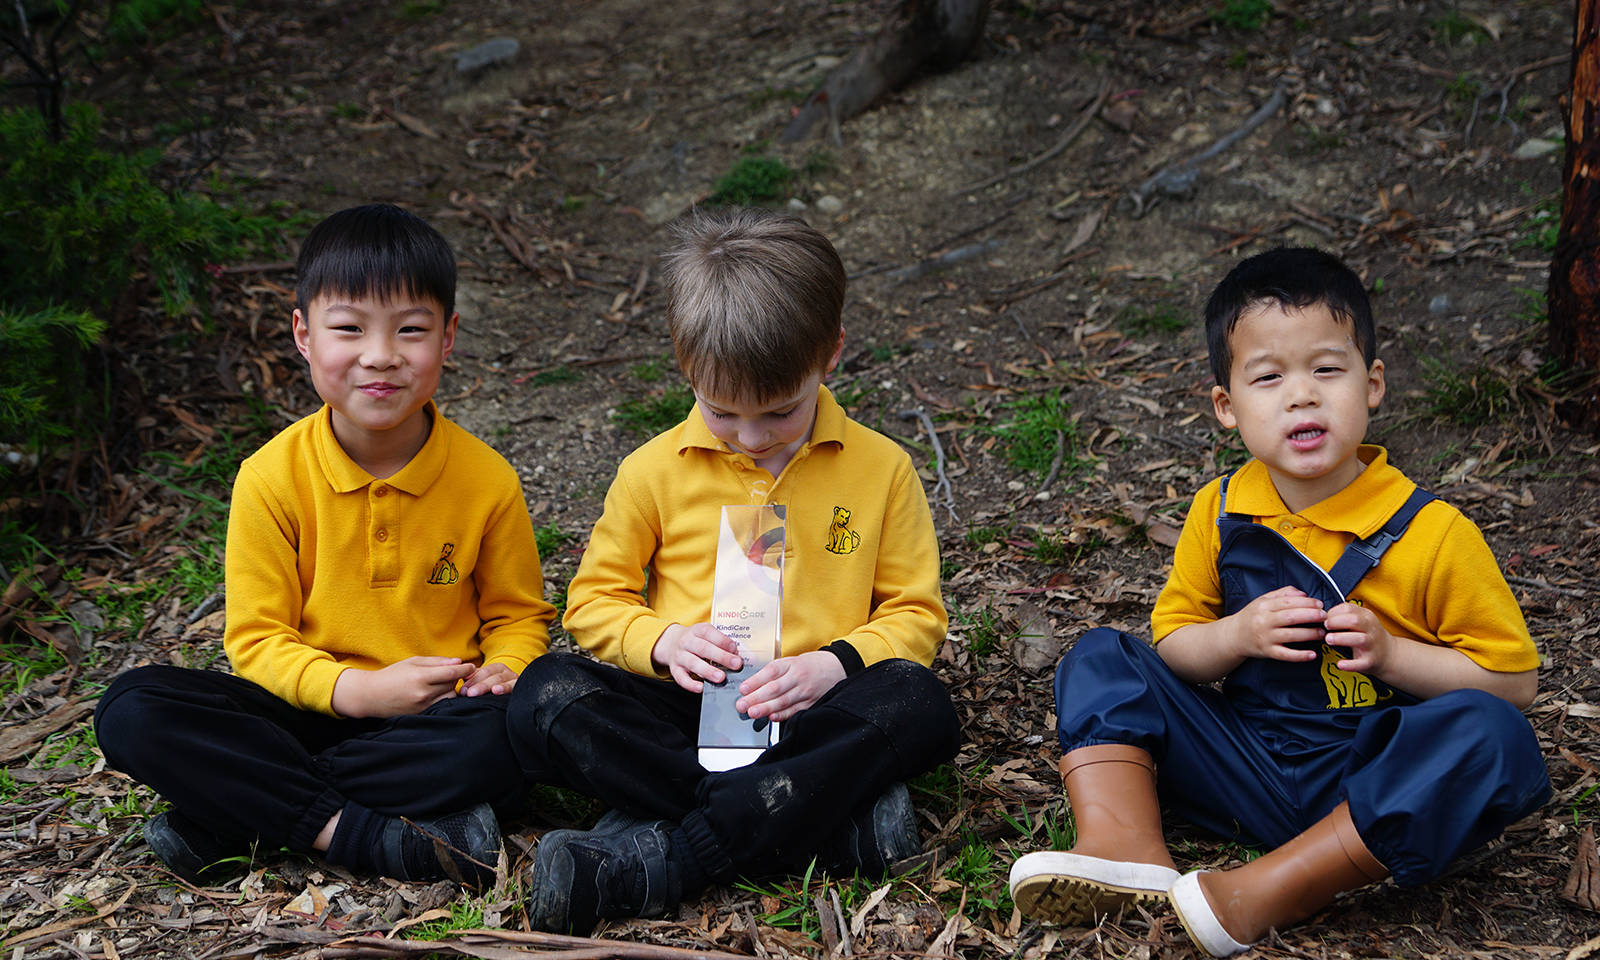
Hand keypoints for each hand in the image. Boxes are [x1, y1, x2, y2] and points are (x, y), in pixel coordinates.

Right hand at [330, 656, 474, 717]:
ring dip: (450, 689)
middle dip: (456, 678)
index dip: (465, 669)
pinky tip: (438, 694)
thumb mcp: (413, 662)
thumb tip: (458, 662)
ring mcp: (422, 707)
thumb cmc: (392, 675)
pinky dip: (443, 699)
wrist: (371, 696)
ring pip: (449, 697)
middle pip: (452, 684)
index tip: (472, 666)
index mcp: (420, 677)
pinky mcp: (421, 715)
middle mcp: (423, 693)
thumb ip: (437, 662)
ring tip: (442, 684)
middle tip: (451, 673)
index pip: (451, 673)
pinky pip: (441, 707)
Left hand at [462, 661, 516, 696]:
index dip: (471, 680)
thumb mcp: (485, 683)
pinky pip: (513, 686)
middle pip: (490, 675)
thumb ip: (474, 679)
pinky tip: (496, 690)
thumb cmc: (495, 691)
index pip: (482, 672)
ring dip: (487, 686)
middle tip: (467, 693)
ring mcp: (514, 679)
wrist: (519, 700)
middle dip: (478, 684)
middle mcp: (506, 672)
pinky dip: (505, 688)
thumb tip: (459, 677)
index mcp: (496, 668)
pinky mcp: (520, 687)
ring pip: (499, 679)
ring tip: (476, 692)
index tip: (462, 690)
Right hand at [652, 623, 741, 692]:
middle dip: (721, 657)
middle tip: (736, 664)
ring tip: (721, 678)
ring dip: (708, 671)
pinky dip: (690, 684)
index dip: (723, 641)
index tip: (735, 649)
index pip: (709, 633)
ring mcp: (679, 656)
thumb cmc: (696, 640)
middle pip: (703, 648)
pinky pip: (681, 678)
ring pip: (693, 663)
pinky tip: (702, 688)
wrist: (671, 642)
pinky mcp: (674, 669)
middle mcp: (687, 642)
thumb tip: (737, 654)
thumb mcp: (706, 635)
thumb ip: (720, 642)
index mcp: (697, 630)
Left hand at [736, 650, 845, 722]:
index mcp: (791, 664)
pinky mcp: (811, 703)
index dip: (755, 681)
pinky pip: (794, 710)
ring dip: (766, 708)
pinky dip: (782, 715)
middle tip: (742, 705)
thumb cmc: (810, 665)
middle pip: (775, 688)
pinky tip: (772, 717)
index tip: (743, 689)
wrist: (837, 668)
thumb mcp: (792, 662)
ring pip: (783, 701)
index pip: (771, 671)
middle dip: (756, 698)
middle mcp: (798, 677)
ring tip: (752, 712)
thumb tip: (752, 686)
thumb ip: (774, 672)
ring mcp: (805, 691)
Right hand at [1226, 586, 1326, 662]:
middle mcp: (1263, 621)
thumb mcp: (1262, 600)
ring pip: (1291, 635)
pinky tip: (1312, 654)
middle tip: (1325, 616)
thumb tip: (1304, 594)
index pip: (1288, 602)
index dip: (1306, 603)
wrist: (1233, 636)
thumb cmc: (1252, 617)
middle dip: (1311, 616)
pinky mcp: (1267, 652)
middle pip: (1291, 617)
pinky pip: (1286, 655)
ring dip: (1309, 634)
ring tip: (1322, 633)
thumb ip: (1283, 594)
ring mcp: (1265, 638)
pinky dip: (1300, 655)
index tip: (1320, 604)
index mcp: (1263, 606)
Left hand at [1322, 601, 1394, 673]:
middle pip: (1354, 621)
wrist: (1388, 654)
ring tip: (1328, 639)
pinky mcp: (1370, 661)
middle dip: (1336, 622)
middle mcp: (1371, 629)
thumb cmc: (1367, 635)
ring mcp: (1372, 645)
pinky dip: (1349, 664)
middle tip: (1325, 627)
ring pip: (1359, 639)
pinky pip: (1360, 663)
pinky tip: (1339, 664)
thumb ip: (1344, 616)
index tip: (1324, 619)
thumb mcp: (1360, 620)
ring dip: (1341, 638)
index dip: (1333, 612)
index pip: (1348, 609)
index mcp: (1366, 616)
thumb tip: (1322, 616)